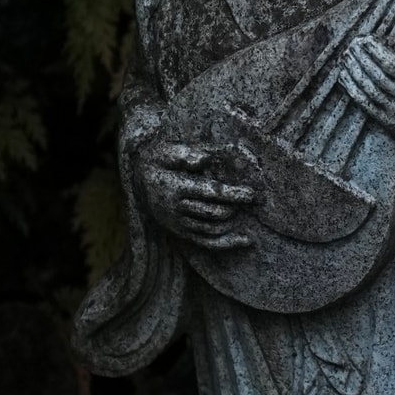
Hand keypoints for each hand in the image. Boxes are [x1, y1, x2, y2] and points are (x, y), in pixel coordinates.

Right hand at [139, 138, 254, 248]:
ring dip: (233, 222)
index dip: (233, 194)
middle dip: (237, 207)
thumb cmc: (159, 161)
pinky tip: (247, 240)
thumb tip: (205, 160)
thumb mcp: (167, 151)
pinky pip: (207, 243)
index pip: (210, 193)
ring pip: (212, 229)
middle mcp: (176, 209)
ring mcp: (179, 224)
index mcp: (175, 187)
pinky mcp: (182, 233)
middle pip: (214, 213)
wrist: (138, 181)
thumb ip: (186, 154)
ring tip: (250, 212)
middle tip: (256, 199)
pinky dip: (228, 243)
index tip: (252, 193)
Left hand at [342, 33, 394, 143]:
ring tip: (345, 58)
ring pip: (370, 91)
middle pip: (378, 77)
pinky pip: (367, 106)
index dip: (376, 52)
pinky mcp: (389, 123)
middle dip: (362, 59)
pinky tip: (344, 77)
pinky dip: (353, 92)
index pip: (392, 65)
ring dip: (355, 73)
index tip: (365, 39)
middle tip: (351, 44)